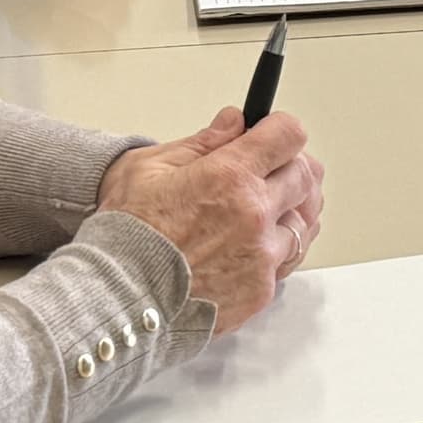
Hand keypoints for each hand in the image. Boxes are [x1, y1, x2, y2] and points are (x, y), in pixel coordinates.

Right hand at [98, 110, 323, 335]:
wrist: (117, 301)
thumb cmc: (125, 237)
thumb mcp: (148, 169)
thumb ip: (202, 143)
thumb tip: (234, 122)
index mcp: (230, 176)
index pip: (288, 136)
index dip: (280, 131)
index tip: (271, 134)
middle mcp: (255, 214)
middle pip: (306, 176)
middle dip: (290, 166)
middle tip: (268, 171)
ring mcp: (262, 256)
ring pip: (303, 221)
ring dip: (288, 212)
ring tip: (260, 213)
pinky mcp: (261, 290)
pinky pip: (287, 261)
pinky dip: (275, 250)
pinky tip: (251, 246)